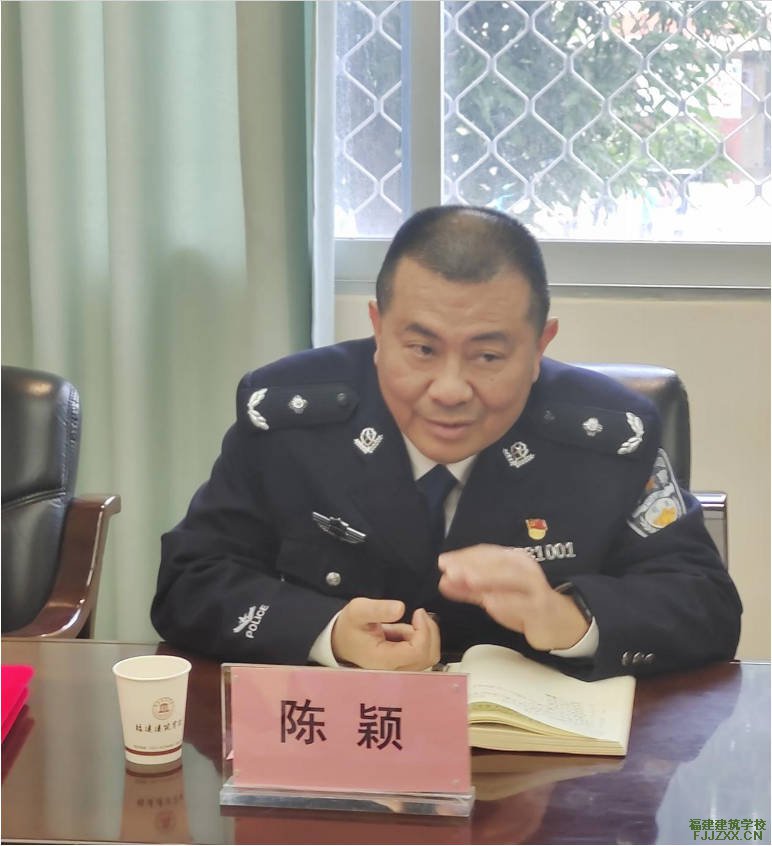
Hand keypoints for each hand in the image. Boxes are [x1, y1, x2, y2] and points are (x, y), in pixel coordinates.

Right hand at [331, 597, 440, 669]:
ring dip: (425, 634)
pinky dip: (421, 639)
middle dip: (428, 631)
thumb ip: (378, 609)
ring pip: (429, 655)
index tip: (417, 612)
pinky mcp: (405, 666)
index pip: (417, 652)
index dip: (423, 631)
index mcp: (383, 660)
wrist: (342, 642)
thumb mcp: (358, 611)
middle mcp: (394, 670)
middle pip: (428, 656)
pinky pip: (423, 654)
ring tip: (408, 622)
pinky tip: (406, 631)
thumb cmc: (349, 628)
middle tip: (419, 614)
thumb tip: (400, 608)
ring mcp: (400, 670)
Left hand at [438, 544, 589, 650]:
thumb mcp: (494, 594)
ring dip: (488, 577)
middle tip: (450, 569)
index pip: (486, 553)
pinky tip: (489, 601)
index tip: (443, 562)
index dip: (464, 556)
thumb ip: (469, 588)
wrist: (558, 623)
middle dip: (472, 564)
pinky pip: (523, 603)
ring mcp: (535, 587)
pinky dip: (506, 601)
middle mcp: (525, 568)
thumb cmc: (524, 604)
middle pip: (497, 562)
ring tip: (468, 580)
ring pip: (511, 578)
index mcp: (513, 560)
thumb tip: (443, 580)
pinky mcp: (541, 607)